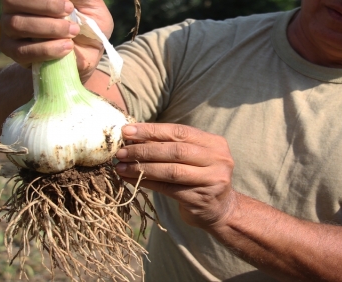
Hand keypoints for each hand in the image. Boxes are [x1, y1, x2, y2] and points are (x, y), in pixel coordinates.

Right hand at [0, 0, 111, 82]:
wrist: (89, 56)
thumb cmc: (88, 25)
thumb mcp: (90, 3)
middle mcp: (15, 6)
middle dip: (43, 3)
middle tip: (69, 9)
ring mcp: (11, 30)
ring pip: (16, 23)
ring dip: (49, 26)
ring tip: (73, 30)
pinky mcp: (15, 53)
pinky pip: (23, 50)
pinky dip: (47, 48)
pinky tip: (67, 47)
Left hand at [115, 123, 236, 229]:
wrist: (220, 210)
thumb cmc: (199, 177)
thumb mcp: (192, 157)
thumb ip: (171, 145)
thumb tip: (133, 136)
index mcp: (215, 143)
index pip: (179, 131)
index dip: (152, 130)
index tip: (127, 131)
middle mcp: (218, 159)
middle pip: (175, 151)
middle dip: (144, 150)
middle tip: (120, 151)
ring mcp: (212, 180)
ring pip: (170, 171)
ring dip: (141, 167)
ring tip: (120, 166)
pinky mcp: (200, 199)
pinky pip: (167, 188)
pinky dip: (146, 182)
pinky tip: (130, 179)